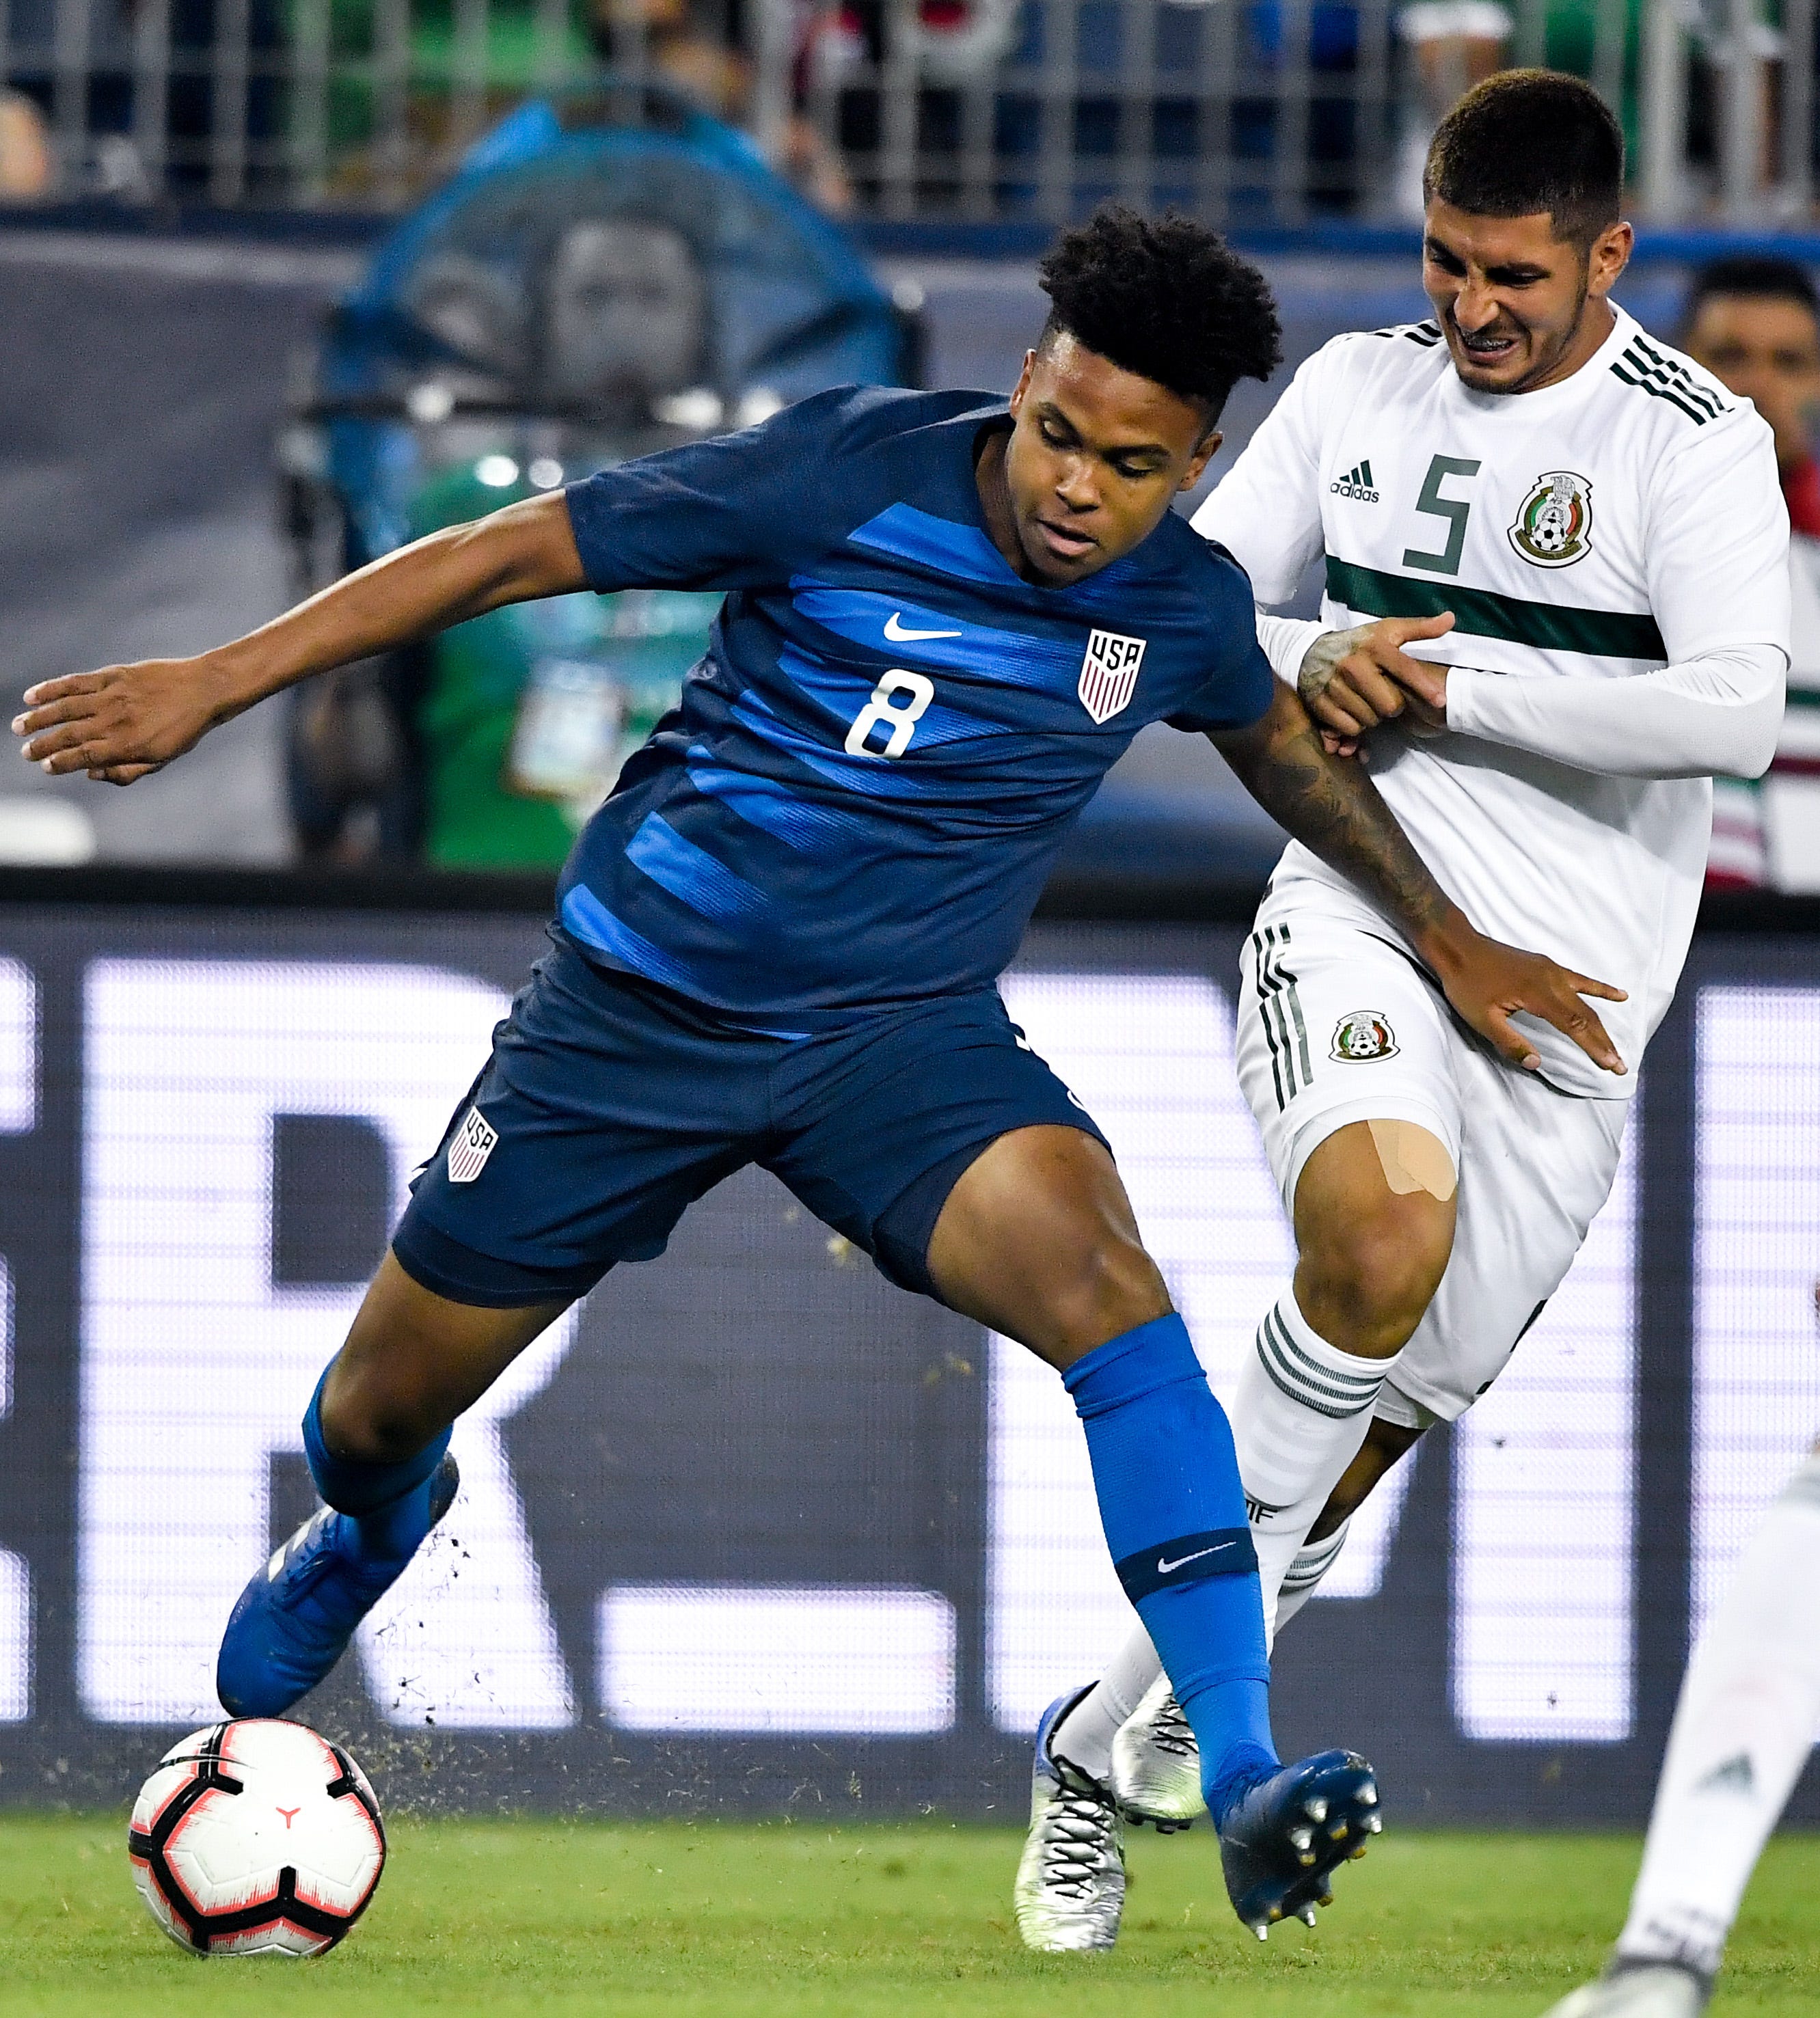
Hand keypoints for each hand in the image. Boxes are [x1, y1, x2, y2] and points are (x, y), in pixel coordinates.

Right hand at [12, 656, 239, 783]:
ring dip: (39, 718)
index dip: (61, 763)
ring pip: (65, 709)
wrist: (204, 690)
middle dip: (43, 745)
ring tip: (19, 726)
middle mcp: (115, 722)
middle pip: (69, 735)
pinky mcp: (112, 676)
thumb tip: (90, 774)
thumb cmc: (183, 730)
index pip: (83, 757)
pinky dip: (51, 689)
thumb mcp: (162, 759)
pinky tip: (32, 695)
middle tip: (26, 752)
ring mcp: (112, 697)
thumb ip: (126, 772)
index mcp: (127, 746)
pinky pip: (75, 683)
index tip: (46, 767)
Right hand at [1301, 613, 1453, 756]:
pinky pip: (1351, 728)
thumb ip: (1420, 628)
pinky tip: (1354, 710)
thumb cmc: (1357, 643)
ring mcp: (1336, 686)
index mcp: (1375, 646)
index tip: (1440, 701)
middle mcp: (1355, 665)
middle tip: (1385, 695)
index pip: (1406, 669)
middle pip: (1390, 705)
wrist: (1308, 652)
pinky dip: (1355, 725)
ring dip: (1374, 716)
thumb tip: (1450, 619)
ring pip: (1371, 720)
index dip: (1424, 687)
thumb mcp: (1387, 630)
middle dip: (1393, 706)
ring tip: (1368, 701)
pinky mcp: (1321, 704)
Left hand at [1424, 922, 1627, 1075]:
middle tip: (1621, 1066)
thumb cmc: (1467, 984)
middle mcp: (1551, 980)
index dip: (1595, 1047)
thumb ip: (1510, 1042)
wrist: (1459, 947)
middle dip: (1604, 1042)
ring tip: (1617, 1045)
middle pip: (1586, 1015)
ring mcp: (1551, 970)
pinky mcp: (1547, 966)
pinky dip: (1600, 989)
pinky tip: (1620, 995)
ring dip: (1602, 1024)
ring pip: (1585, 1001)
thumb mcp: (1482, 1020)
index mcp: (1537, 995)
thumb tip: (1536, 1063)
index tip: (1612, 1065)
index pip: (1575, 1026)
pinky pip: (1580, 979)